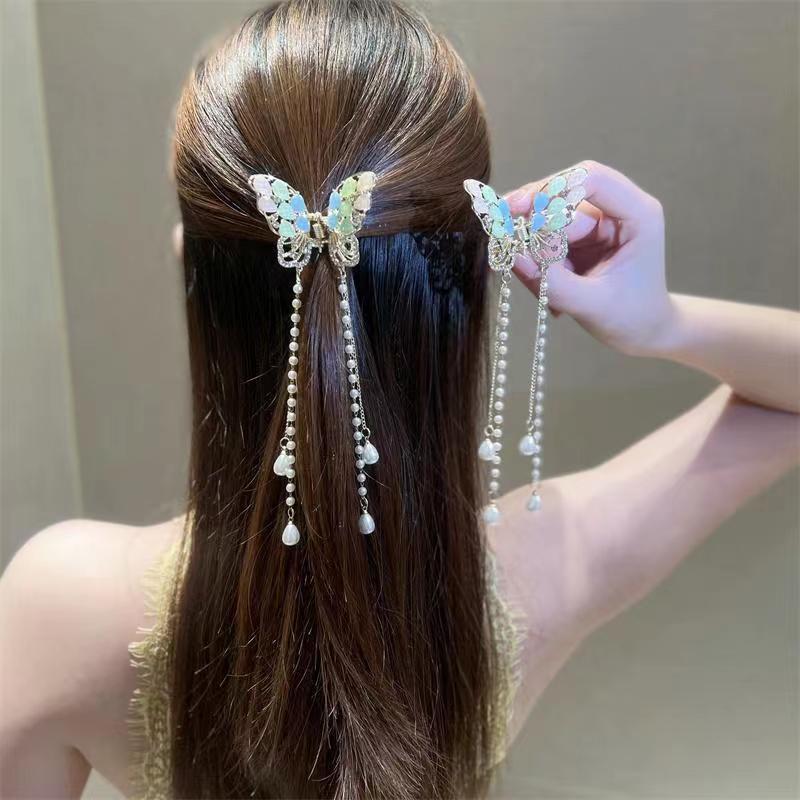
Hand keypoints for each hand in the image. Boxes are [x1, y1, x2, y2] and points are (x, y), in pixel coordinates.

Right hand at [505, 161, 674, 355]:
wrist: (644, 332)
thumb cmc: (631, 318)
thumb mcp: (590, 305)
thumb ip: (551, 281)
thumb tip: (512, 255)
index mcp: (637, 214)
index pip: (591, 178)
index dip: (552, 190)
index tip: (518, 211)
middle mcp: (616, 209)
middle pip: (562, 195)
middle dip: (534, 224)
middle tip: (509, 249)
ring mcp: (597, 222)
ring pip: (548, 222)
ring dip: (537, 255)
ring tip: (547, 296)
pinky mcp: (580, 236)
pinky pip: (546, 240)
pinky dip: (539, 265)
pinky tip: (553, 294)